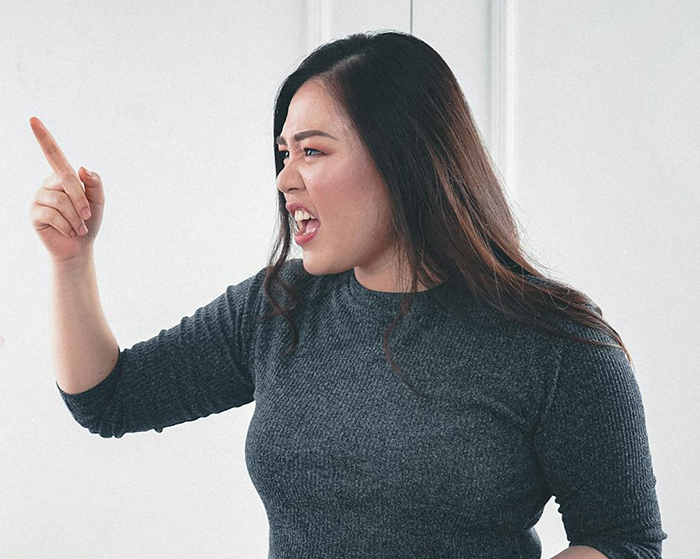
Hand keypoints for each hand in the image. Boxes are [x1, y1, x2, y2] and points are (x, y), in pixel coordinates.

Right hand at [28, 117, 105, 262]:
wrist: (79, 247)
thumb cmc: (88, 222)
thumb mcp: (98, 202)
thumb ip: (95, 184)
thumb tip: (82, 168)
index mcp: (63, 177)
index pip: (52, 153)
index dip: (43, 137)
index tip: (33, 119)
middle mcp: (48, 184)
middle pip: (67, 181)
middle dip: (82, 201)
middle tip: (88, 217)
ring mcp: (39, 197)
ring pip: (61, 200)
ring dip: (76, 217)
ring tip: (78, 227)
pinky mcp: (34, 213)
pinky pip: (53, 214)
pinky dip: (68, 226)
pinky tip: (70, 232)